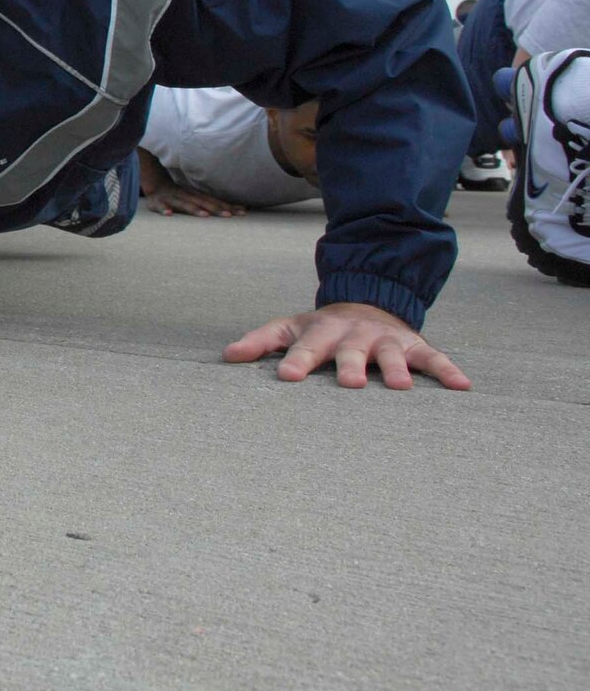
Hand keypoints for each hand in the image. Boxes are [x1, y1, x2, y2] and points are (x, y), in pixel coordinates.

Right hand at [144, 184, 245, 216]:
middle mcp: (186, 195)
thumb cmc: (181, 196)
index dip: (227, 206)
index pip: (214, 201)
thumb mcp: (198, 197)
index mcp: (196, 195)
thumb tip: (242, 209)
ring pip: (184, 204)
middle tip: (228, 216)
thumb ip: (215, 204)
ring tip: (204, 216)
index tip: (242, 213)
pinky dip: (164, 210)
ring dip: (194, 209)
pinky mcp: (157, 203)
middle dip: (215, 209)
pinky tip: (168, 214)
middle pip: (202, 202)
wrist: (155, 187)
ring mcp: (171, 199)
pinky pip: (160, 207)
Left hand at [224, 302, 471, 389]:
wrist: (369, 302)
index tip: (286, 377)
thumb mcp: (290, 328)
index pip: (305, 347)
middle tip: (349, 384)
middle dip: (349, 366)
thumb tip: (226, 356)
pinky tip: (464, 386)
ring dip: (396, 369)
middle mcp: (354, 335)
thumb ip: (260, 342)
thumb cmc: (322, 329)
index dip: (297, 361)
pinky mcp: (415, 347)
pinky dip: (448, 371)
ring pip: (392, 355)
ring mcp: (386, 341)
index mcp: (322, 332)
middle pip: (350, 352)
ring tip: (399, 387)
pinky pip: (434, 359)